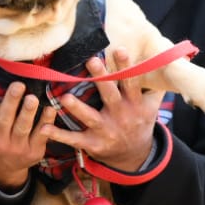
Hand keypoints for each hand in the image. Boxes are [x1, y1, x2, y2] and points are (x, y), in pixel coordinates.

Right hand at [0, 81, 56, 190]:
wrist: (2, 170)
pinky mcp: (33, 152)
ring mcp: (17, 148)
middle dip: (12, 102)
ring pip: (23, 128)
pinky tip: (50, 109)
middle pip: (4, 120)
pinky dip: (46, 121)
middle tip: (18, 85)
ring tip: (32, 98)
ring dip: (28, 112)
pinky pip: (40, 135)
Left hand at [45, 50, 164, 172]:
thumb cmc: (140, 122)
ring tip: (64, 97)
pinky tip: (44, 127)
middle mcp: (121, 116)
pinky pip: (74, 139)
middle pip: (110, 95)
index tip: (119, 49)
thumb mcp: (151, 106)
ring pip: (90, 118)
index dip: (126, 66)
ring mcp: (106, 131)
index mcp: (135, 104)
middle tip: (92, 60)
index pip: (130, 82)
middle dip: (102, 79)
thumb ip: (153, 85)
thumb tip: (160, 60)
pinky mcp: (93, 143)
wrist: (135, 156)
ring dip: (77, 108)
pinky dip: (59, 135)